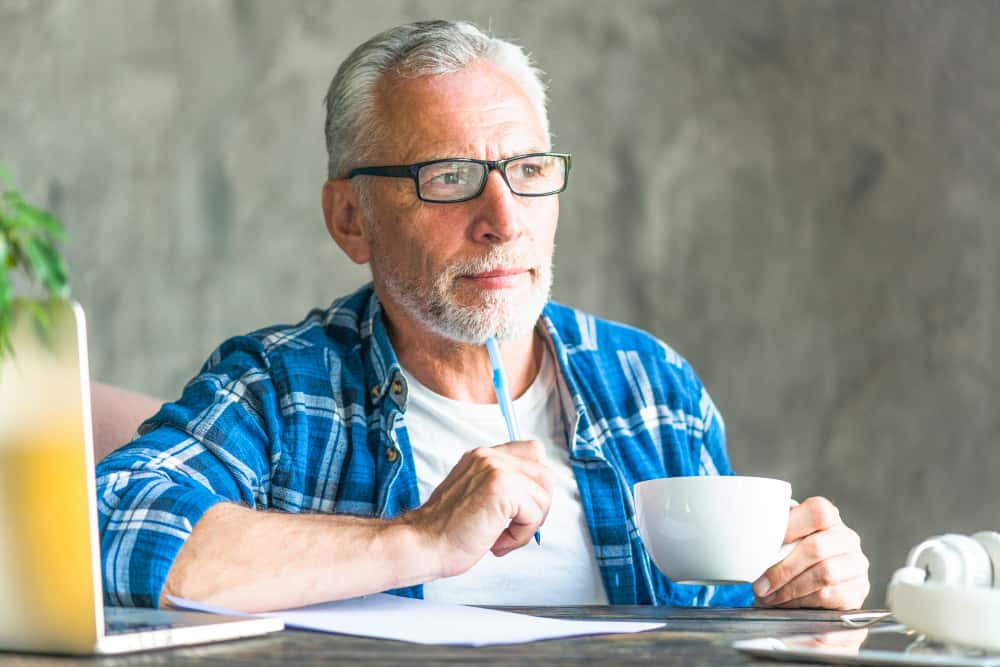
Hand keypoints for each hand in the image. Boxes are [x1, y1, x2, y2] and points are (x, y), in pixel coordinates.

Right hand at [401, 440, 552, 578]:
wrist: (421, 544)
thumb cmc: (445, 531)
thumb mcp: (475, 497)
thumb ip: (501, 487)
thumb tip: (536, 497)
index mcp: (483, 456)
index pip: (533, 452)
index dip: (535, 483)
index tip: (519, 509)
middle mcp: (489, 456)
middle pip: (545, 475)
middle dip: (538, 508)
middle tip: (513, 528)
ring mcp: (495, 469)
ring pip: (544, 496)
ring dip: (528, 525)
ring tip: (500, 537)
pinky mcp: (500, 487)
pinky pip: (534, 514)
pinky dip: (521, 535)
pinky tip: (496, 542)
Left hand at [752, 496, 869, 608]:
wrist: (818, 591)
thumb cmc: (793, 559)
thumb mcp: (784, 542)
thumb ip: (773, 537)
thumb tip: (747, 544)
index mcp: (828, 517)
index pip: (817, 512)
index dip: (790, 527)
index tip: (764, 545)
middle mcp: (847, 538)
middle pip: (816, 548)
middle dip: (782, 569)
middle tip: (759, 585)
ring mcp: (856, 564)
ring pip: (824, 574)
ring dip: (790, 589)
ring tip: (769, 597)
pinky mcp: (858, 590)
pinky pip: (829, 596)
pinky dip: (802, 602)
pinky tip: (786, 604)